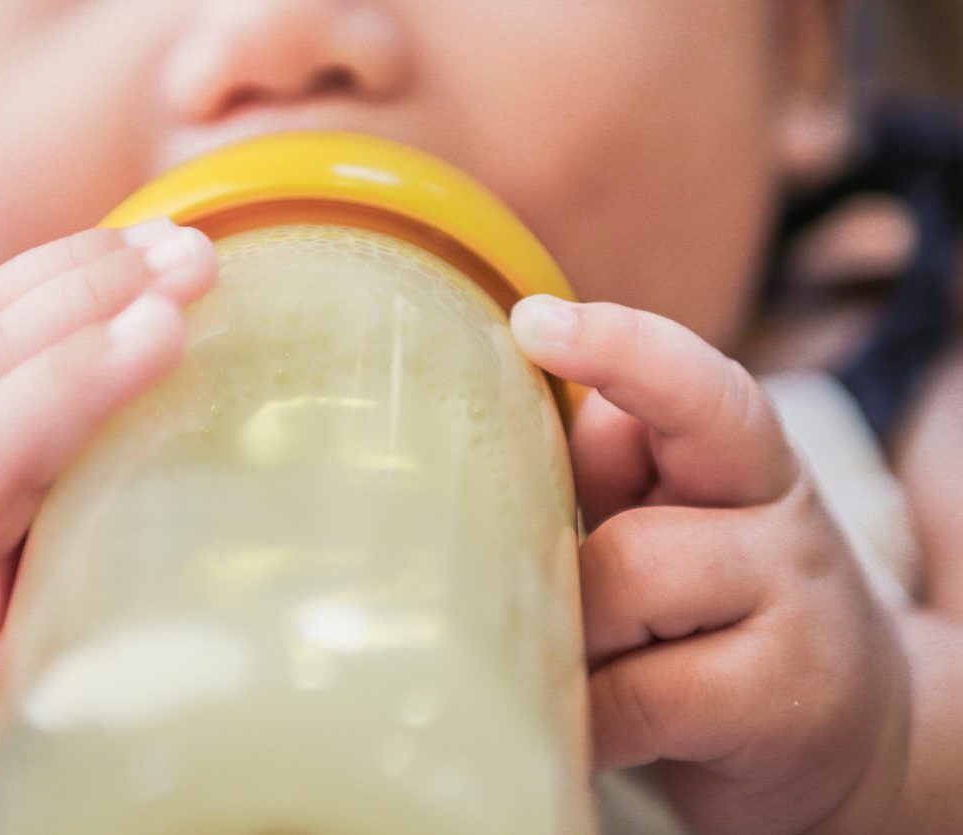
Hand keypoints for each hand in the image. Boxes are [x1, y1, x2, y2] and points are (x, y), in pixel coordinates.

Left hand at [511, 297, 909, 834]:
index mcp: (747, 466)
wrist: (852, 731)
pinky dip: (588, 715)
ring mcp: (792, 617)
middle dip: (567, 576)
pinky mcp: (778, 707)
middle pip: (637, 528)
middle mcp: (781, 528)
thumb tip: (553, 422)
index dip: (618, 350)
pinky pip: (635, 701)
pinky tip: (588, 722)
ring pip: (629, 594)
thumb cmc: (722, 613)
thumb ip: (616, 471)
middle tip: (548, 605)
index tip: (533, 323)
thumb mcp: (674, 523)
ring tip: (585, 668)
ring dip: (576, 642)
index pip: (697, 392)